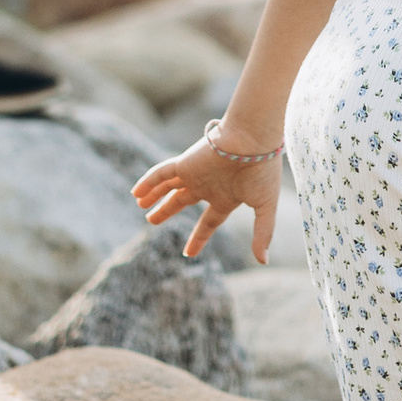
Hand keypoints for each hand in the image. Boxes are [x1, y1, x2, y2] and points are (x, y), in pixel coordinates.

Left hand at [134, 126, 281, 265]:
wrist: (254, 139)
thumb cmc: (262, 170)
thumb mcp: (265, 207)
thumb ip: (263, 233)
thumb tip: (263, 261)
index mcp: (226, 197)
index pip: (209, 222)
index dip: (199, 238)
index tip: (188, 253)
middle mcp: (207, 185)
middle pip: (181, 200)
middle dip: (166, 210)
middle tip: (151, 220)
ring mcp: (194, 174)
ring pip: (168, 186)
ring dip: (153, 195)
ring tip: (139, 204)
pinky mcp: (184, 163)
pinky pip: (160, 173)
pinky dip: (147, 181)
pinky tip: (136, 191)